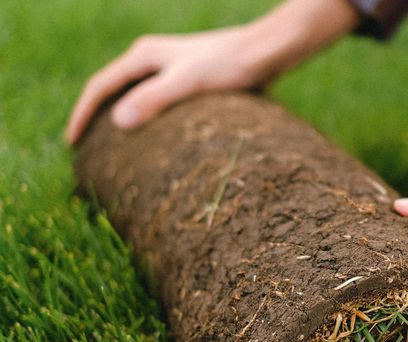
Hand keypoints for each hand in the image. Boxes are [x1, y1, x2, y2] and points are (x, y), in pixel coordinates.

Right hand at [65, 0, 359, 144]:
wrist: (264, 54)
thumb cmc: (229, 66)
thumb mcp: (188, 83)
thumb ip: (154, 99)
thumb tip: (118, 122)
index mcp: (144, 57)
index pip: (100, 86)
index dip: (83, 115)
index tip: (72, 143)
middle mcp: (152, 59)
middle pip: (112, 89)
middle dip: (96, 118)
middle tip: (85, 150)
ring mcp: (169, 69)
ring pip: (133, 97)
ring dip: (119, 120)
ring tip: (112, 150)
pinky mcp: (187, 81)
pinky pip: (154, 103)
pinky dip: (144, 121)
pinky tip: (153, 143)